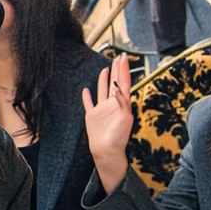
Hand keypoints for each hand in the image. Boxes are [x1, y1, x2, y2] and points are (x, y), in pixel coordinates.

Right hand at [81, 55, 133, 191]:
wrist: (107, 152)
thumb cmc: (117, 138)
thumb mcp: (124, 119)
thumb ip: (122, 103)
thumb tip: (119, 88)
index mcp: (122, 104)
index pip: (123, 83)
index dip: (123, 70)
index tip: (123, 58)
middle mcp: (112, 105)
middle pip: (114, 83)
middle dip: (116, 70)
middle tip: (117, 58)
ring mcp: (102, 110)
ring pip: (102, 90)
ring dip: (103, 80)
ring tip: (105, 69)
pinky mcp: (92, 116)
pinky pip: (89, 103)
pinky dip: (87, 96)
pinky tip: (85, 90)